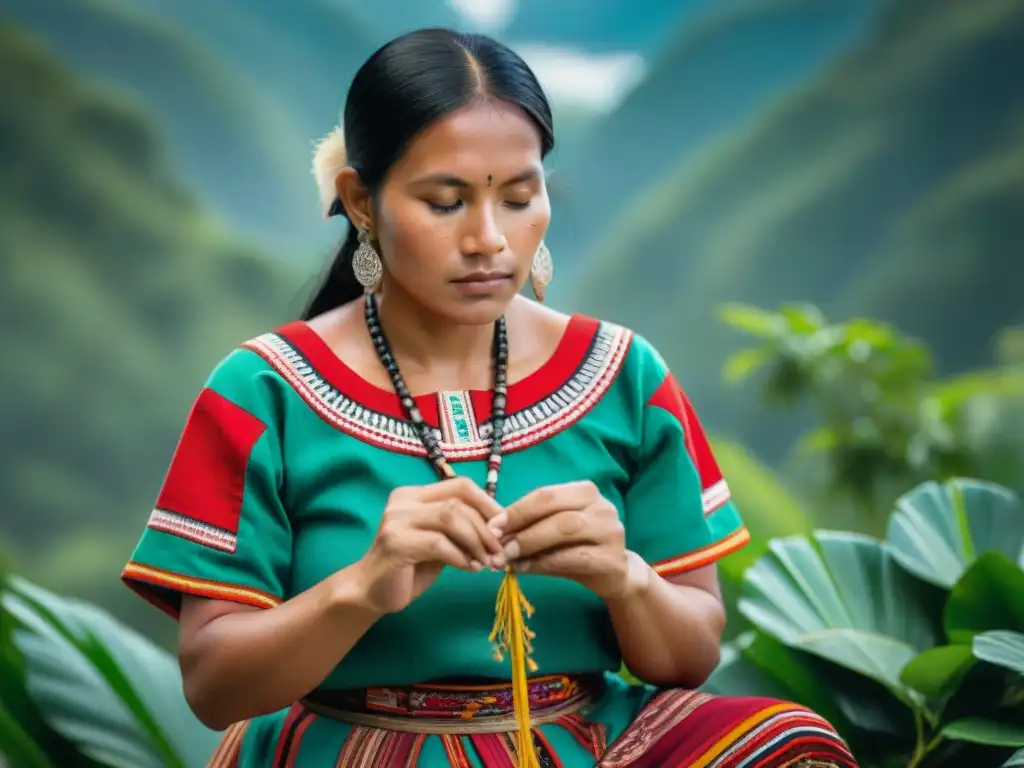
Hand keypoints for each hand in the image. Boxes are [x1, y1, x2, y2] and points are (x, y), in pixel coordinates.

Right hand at [356, 477, 504, 613]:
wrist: (373, 592)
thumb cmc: (410, 567)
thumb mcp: (441, 542)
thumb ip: (462, 528)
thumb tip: (500, 526)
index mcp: (415, 494)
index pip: (460, 485)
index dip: (488, 503)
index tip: (504, 527)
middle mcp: (403, 500)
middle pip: (458, 502)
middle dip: (486, 528)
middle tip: (499, 551)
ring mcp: (396, 520)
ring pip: (450, 517)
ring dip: (476, 541)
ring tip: (486, 562)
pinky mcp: (395, 542)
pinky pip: (438, 543)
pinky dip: (461, 556)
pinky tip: (470, 568)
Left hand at [490, 481, 648, 599]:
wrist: (616, 574)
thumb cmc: (578, 548)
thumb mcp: (553, 533)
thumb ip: (529, 529)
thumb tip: (493, 533)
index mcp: (585, 491)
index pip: (546, 494)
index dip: (517, 509)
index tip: (492, 526)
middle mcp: (601, 506)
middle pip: (554, 507)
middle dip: (521, 524)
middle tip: (496, 542)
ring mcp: (610, 531)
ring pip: (565, 529)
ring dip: (530, 542)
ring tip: (507, 556)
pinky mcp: (612, 558)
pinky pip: (573, 557)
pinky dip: (544, 563)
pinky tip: (524, 568)